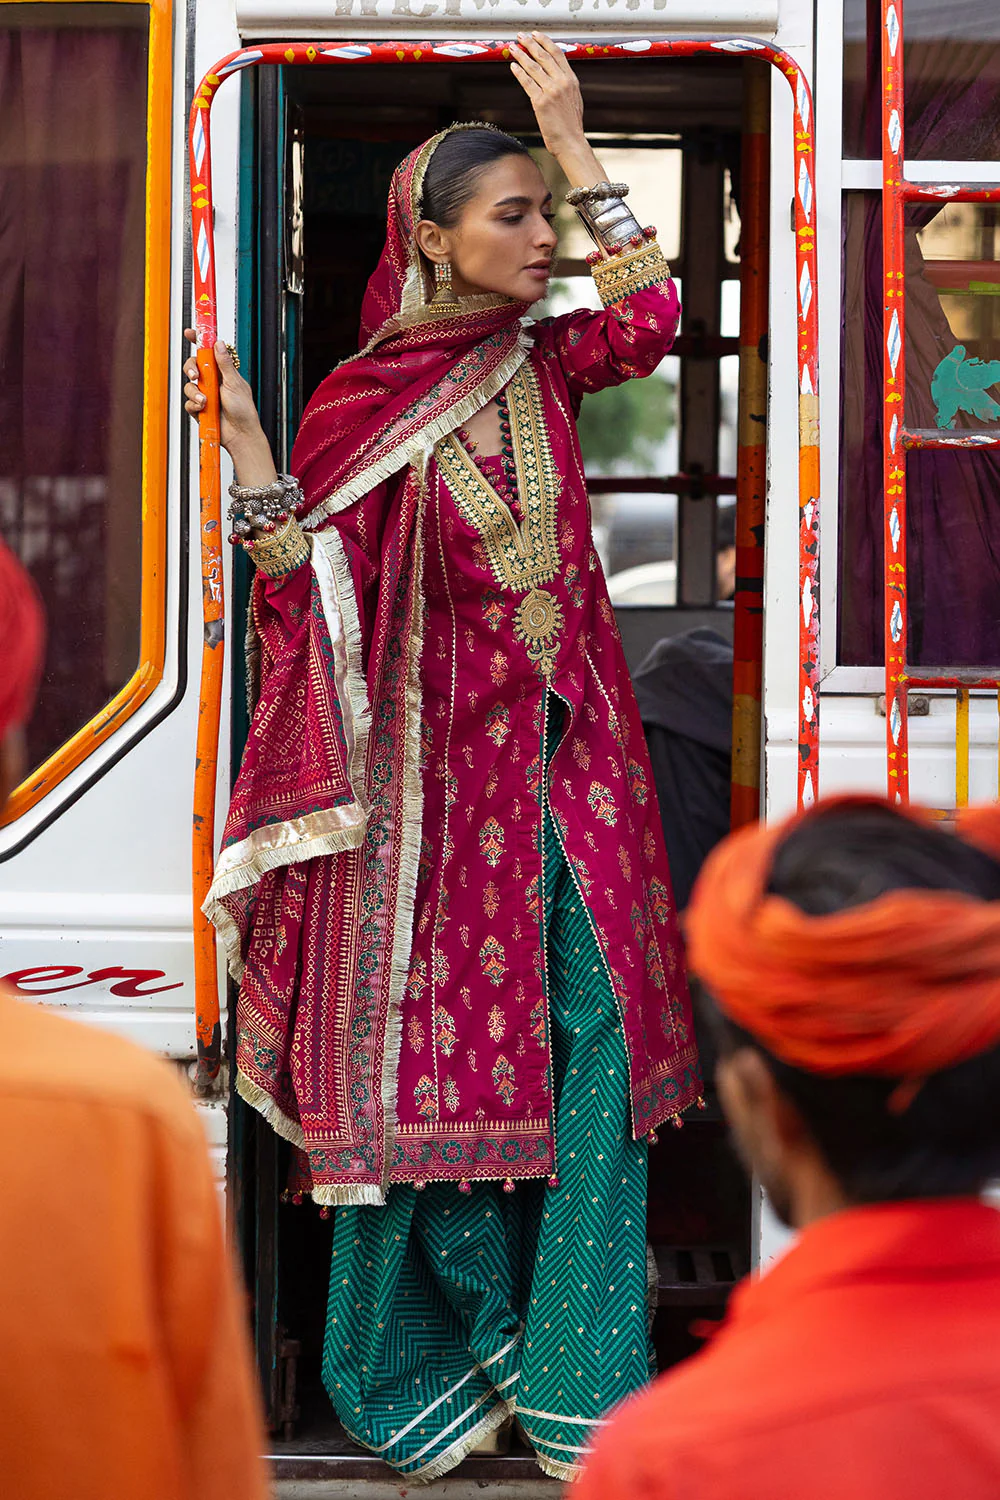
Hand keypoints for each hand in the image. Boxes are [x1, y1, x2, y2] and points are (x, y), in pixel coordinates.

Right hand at [183, 330, 277, 485]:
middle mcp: (212, 382)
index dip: (199, 341)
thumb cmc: (243, 411)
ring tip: (206, 401)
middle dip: (190, 368)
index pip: (208, 352)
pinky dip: (194, 405)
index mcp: (223, 372)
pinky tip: (204, 409)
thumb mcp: (235, 383)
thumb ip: (225, 364)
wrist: (241, 435)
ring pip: (189, 385)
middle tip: (195, 374)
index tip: (191, 332)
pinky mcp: (199, 409)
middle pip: (193, 366)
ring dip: (195, 392)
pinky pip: (189, 403)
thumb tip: (219, 343)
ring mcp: (205, 395)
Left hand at [509, 33, 603, 188]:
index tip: (535, 35)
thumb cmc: (571, 125)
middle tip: (520, 36)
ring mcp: (551, 91)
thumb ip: (566, 85)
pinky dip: (519, 72)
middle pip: (544, 56)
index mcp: (571, 80)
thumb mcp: (574, 100)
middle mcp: (562, 82)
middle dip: (530, 44)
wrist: (571, 142)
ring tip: (513, 48)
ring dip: (521, 55)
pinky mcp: (541, 102)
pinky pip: (527, 83)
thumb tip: (557, 75)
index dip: (544, 41)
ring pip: (533, 67)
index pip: (557, 53)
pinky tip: (513, 66)